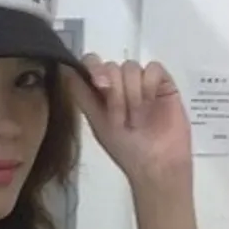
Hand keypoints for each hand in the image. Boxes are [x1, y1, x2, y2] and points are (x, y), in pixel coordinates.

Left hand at [66, 54, 192, 188]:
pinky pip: (153, 68)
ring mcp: (141, 82)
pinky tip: (152, 103)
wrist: (157, 164)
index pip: (90, 64)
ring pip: (130, 67)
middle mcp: (119, 84)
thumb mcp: (97, 123)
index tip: (98, 83)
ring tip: (138, 118)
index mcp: (100, 93)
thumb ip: (82, 95)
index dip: (91, 66)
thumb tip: (65, 68)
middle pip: (111, 66)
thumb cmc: (125, 148)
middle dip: (115, 93)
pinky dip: (149, 86)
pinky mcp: (163, 83)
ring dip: (132, 95)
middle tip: (122, 119)